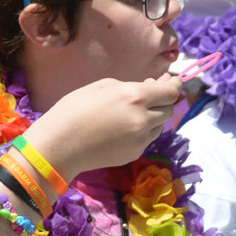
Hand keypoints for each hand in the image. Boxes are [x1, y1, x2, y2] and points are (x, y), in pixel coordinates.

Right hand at [29, 74, 180, 177]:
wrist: (60, 145)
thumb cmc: (74, 109)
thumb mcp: (102, 86)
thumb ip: (131, 85)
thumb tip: (153, 85)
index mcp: (135, 96)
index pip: (170, 92)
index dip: (175, 86)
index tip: (174, 82)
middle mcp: (143, 118)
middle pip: (168, 109)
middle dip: (163, 102)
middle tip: (149, 96)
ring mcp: (140, 139)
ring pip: (160, 125)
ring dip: (153, 117)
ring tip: (132, 113)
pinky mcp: (135, 154)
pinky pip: (147, 139)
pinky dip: (142, 131)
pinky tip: (122, 129)